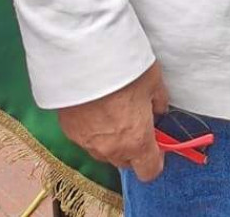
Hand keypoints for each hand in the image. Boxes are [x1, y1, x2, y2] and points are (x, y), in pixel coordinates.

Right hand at [58, 60, 167, 180]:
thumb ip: (159, 102)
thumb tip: (158, 110)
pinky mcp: (70, 132)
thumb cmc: (124, 69)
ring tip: (114, 109)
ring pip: (105, 152)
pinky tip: (96, 106)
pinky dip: (94, 129)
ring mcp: (87, 143)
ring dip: (113, 140)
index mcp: (136, 140)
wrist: (84, 59)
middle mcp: (111, 149)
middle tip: (137, 120)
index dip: (157, 158)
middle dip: (135, 147)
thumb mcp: (154, 81)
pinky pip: (87, 139)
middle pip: (126, 162)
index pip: (149, 171)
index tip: (158, 142)